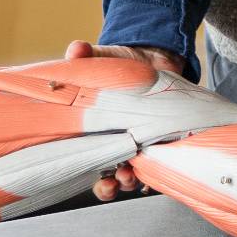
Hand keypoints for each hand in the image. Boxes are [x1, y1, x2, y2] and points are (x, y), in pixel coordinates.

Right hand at [63, 40, 185, 199]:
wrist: (156, 59)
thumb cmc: (122, 65)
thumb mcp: (102, 58)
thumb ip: (87, 55)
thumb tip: (75, 50)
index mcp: (95, 132)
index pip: (84, 160)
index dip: (84, 173)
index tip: (92, 177)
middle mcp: (115, 144)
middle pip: (108, 177)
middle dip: (110, 186)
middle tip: (115, 181)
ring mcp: (138, 144)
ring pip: (133, 175)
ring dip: (132, 180)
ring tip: (132, 175)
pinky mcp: (161, 141)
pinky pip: (159, 164)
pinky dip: (159, 171)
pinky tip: (159, 169)